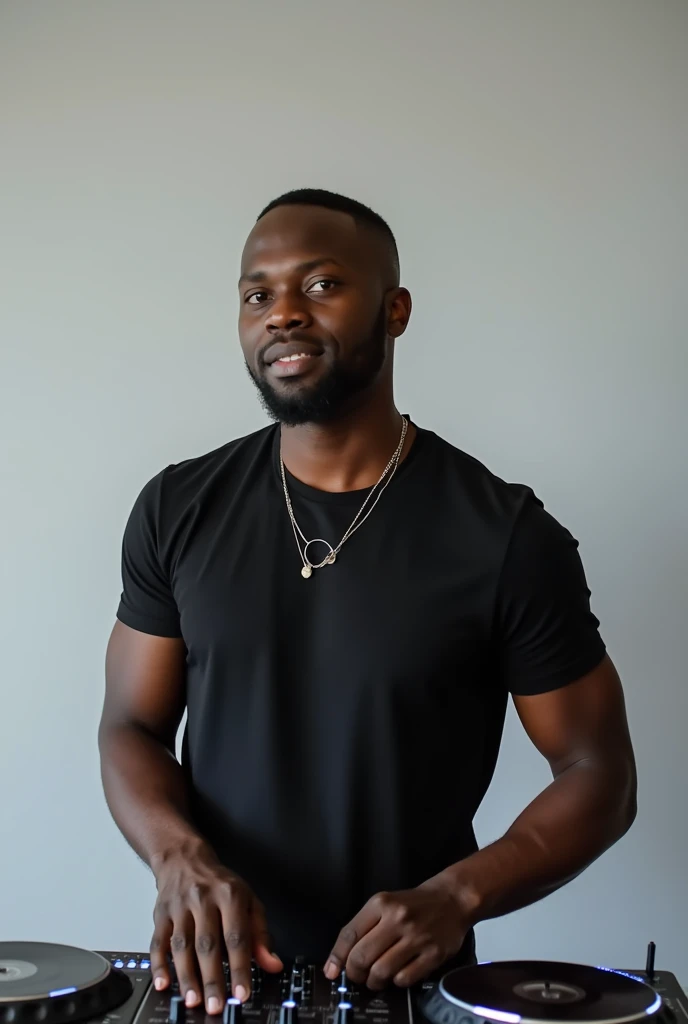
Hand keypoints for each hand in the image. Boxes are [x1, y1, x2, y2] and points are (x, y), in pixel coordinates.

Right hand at [150, 844, 281, 1012]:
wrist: (184, 859)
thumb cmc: (219, 884)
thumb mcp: (248, 900)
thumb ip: (260, 934)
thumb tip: (273, 964)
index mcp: (230, 895)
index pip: (236, 935)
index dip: (240, 966)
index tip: (242, 992)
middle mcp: (204, 899)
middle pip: (207, 943)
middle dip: (212, 978)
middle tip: (216, 1005)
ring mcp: (179, 906)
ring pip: (182, 945)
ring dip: (187, 976)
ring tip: (193, 1000)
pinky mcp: (160, 914)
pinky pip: (157, 941)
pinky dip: (159, 964)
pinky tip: (164, 983)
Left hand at [324, 879, 469, 988]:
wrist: (452, 899)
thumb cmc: (413, 904)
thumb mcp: (385, 903)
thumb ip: (363, 927)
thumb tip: (339, 960)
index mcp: (381, 903)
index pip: (350, 933)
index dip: (337, 957)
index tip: (331, 971)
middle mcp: (397, 918)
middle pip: (362, 956)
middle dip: (354, 973)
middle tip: (357, 976)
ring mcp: (416, 937)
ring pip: (381, 971)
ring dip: (374, 981)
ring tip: (376, 978)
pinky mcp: (433, 954)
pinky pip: (404, 978)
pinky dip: (396, 981)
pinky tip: (397, 974)